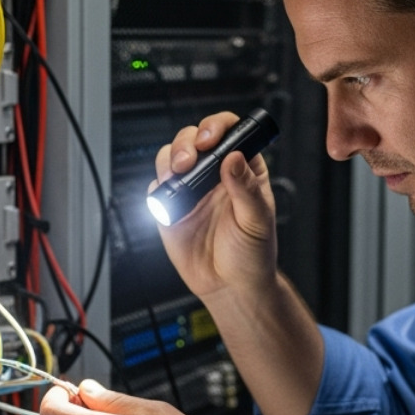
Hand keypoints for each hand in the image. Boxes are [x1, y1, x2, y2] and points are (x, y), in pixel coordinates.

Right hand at [151, 111, 277, 303]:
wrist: (230, 286)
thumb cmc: (253, 254)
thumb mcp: (257, 220)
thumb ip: (245, 189)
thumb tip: (234, 158)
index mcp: (242, 169)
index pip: (230, 132)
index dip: (216, 127)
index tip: (209, 140)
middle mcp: (214, 174)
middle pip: (193, 139)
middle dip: (185, 143)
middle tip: (187, 162)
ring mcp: (191, 189)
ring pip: (171, 157)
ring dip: (169, 160)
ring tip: (175, 177)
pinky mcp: (171, 207)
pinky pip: (157, 188)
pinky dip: (157, 188)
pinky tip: (167, 199)